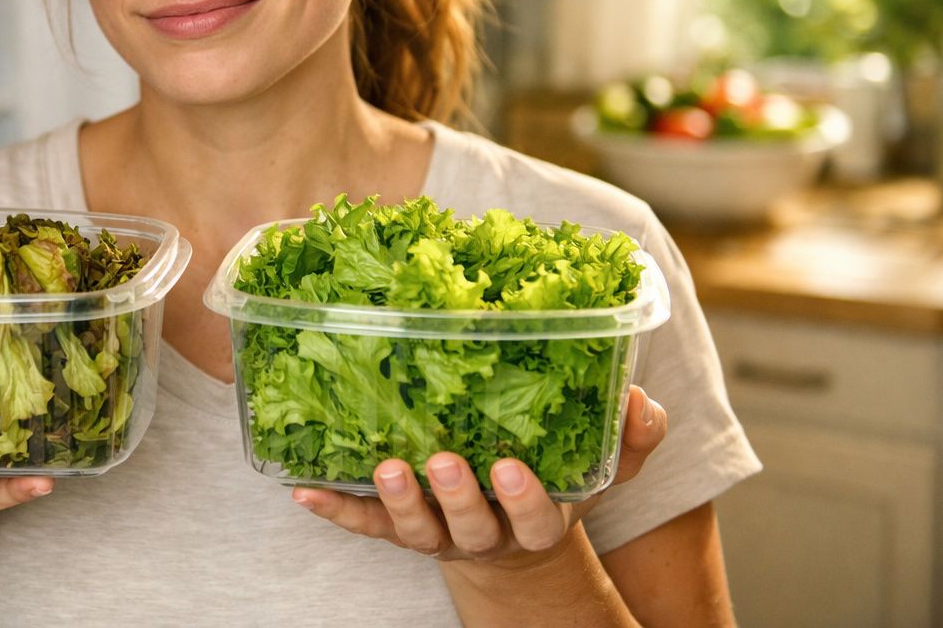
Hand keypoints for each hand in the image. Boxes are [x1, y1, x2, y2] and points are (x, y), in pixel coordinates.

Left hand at [293, 385, 667, 568]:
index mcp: (535, 518)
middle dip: (457, 497)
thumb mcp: (597, 467)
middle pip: (471, 527)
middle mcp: (484, 533)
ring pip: (415, 530)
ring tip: (387, 466)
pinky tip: (302, 488)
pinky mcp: (394, 529)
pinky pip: (361, 524)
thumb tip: (640, 399)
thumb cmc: (550, 484)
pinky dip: (334, 508)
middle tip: (444, 460)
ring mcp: (436, 534)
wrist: (509, 544)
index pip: (538, 517)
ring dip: (397, 501)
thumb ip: (629, 438)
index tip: (512, 467)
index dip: (524, 498)